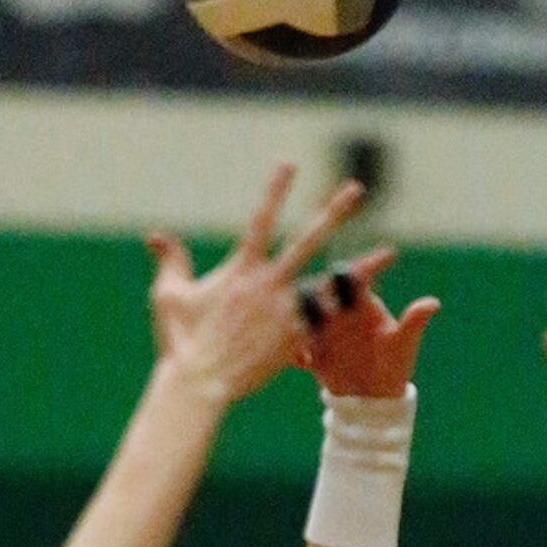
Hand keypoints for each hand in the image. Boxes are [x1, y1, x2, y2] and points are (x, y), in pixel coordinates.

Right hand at [145, 166, 362, 406]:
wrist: (199, 384)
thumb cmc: (180, 342)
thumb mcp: (169, 295)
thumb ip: (171, 260)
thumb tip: (155, 235)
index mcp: (241, 268)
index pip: (262, 218)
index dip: (275, 189)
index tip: (290, 163)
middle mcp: (268, 284)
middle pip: (308, 240)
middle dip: (332, 212)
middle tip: (355, 190)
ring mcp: (284, 312)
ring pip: (331, 283)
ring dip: (361, 268)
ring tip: (390, 253)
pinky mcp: (294, 340)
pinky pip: (326, 323)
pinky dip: (347, 315)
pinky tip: (375, 305)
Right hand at [295, 247, 439, 397]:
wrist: (374, 399)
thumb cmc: (393, 366)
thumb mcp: (402, 345)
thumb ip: (413, 323)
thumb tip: (433, 304)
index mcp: (361, 301)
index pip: (357, 275)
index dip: (361, 266)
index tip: (360, 264)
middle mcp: (338, 311)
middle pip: (322, 290)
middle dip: (319, 291)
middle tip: (319, 296)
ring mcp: (322, 331)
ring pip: (304, 316)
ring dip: (301, 319)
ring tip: (302, 328)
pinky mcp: (311, 353)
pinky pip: (297, 348)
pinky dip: (296, 352)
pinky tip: (301, 361)